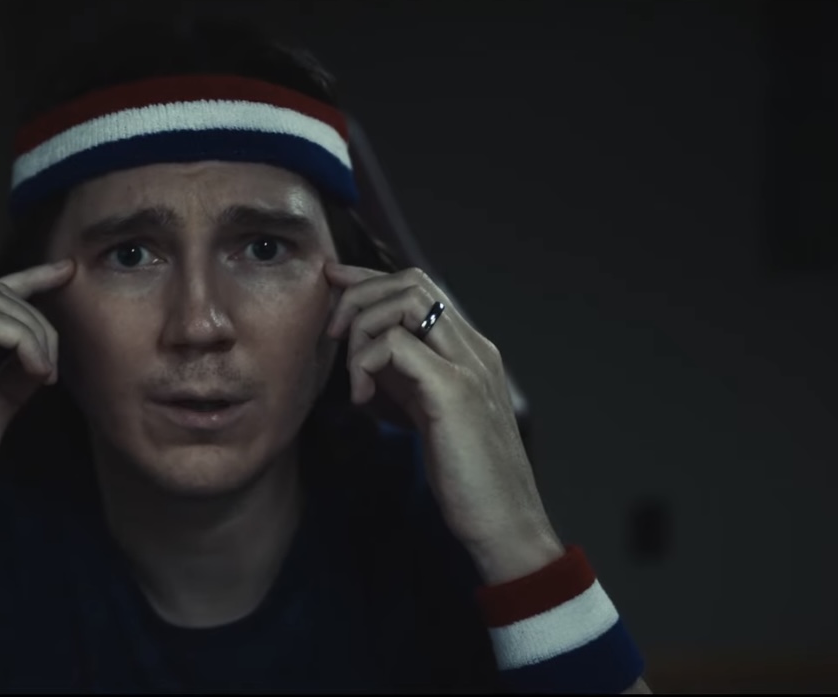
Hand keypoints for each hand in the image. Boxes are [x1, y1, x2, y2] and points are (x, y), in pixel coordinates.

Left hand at [324, 262, 561, 583]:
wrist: (504, 523)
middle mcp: (474, 348)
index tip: (333, 283)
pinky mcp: (453, 390)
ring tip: (351, 374)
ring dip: (362, 327)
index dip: (370, 279)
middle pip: (410, 282)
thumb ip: (405, 379)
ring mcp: (468, 365)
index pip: (419, 287)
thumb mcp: (428, 415)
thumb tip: (365, 356)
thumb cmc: (466, 477)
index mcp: (470, 350)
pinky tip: (362, 399)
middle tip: (333, 334)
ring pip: (404, 302)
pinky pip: (395, 345)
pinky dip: (365, 363)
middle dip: (359, 295)